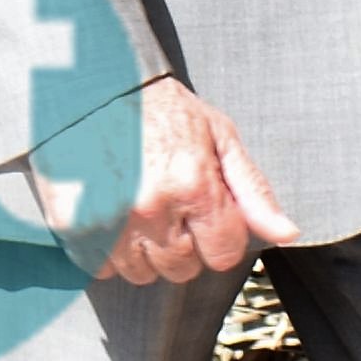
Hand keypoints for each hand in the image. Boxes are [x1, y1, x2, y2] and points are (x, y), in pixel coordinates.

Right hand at [97, 77, 291, 287]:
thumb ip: (252, 190)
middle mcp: (152, 207)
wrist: (94, 86)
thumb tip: (286, 234)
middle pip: (182, 269)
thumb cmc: (162, 109)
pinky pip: (101, 268)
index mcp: (194, 184)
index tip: (204, 215)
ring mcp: (110, 219)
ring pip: (142, 274)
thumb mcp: (219, 137)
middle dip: (182, 245)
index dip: (219, 236)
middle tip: (168, 206)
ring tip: (137, 210)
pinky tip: (110, 216)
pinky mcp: (74, 223)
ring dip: (144, 252)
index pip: (224, 254)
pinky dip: (107, 251)